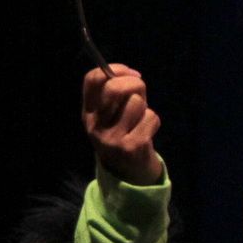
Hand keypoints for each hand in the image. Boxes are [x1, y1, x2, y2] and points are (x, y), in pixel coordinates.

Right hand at [81, 63, 163, 185]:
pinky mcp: (131, 147)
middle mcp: (95, 125)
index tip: (129, 73)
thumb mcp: (112, 114)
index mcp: (88, 113)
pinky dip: (153, 122)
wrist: (129, 174)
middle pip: (116, 88)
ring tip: (140, 120)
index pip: (92, 79)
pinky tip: (147, 132)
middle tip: (141, 93)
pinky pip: (150, 118)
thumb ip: (118, 94)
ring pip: (136, 103)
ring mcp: (112, 138)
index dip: (114, 69)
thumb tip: (131, 74)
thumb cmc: (124, 133)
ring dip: (145, 108)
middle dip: (134, 84)